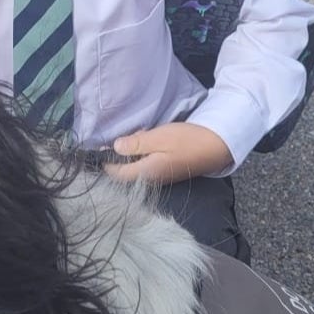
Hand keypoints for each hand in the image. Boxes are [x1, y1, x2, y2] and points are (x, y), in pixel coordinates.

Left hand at [103, 122, 232, 184]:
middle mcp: (152, 179)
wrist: (217, 145)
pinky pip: (145, 164)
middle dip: (118, 156)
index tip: (97, 148)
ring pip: (135, 167)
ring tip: (136, 134)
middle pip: (125, 172)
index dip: (104, 163)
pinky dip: (141, 152)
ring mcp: (159, 176)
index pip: (117, 175)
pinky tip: (146, 139)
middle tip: (120, 137)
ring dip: (131, 152)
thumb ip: (136, 143)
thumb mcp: (159, 137)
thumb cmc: (188, 140)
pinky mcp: (166, 170)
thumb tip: (115, 147)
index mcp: (147, 173)